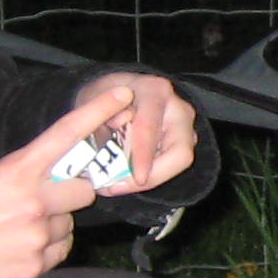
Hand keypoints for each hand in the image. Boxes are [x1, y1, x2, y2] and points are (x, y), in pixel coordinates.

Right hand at [0, 88, 125, 277]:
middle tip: (40, 199)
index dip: (98, 112)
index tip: (124, 94)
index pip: (66, 135)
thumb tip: (29, 168)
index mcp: (14, 172)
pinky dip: (44, 249)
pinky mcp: (33, 269)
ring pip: (69, 225)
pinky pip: (58, 252)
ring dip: (52, 224)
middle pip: (85, 190)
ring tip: (13, 230)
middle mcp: (33, 203)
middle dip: (69, 192)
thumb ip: (2, 166)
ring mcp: (35, 238)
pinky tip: (13, 249)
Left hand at [75, 70, 197, 191]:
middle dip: (154, 175)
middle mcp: (177, 106)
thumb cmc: (104, 96)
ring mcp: (185, 125)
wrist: (113, 92)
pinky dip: (153, 174)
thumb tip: (118, 125)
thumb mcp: (93, 100)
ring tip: (121, 183)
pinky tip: (129, 176)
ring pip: (180, 161)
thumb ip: (101, 114)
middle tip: (122, 186)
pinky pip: (173, 164)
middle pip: (179, 151)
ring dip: (152, 177)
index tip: (137, 178)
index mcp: (154, 91)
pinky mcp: (185, 140)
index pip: (151, 128)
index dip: (144, 156)